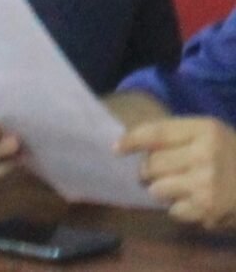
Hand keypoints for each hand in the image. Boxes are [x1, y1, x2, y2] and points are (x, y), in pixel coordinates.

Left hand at [117, 117, 235, 229]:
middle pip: (152, 164)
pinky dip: (178, 208)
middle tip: (157, 173)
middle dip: (148, 171)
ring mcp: (206, 184)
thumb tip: (133, 144)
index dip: (132, 141)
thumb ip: (176, 136)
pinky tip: (194, 202)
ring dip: (161, 190)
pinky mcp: (208, 210)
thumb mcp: (209, 134)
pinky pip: (173, 210)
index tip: (115, 149)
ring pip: (157, 189)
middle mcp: (204, 154)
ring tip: (179, 187)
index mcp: (204, 129)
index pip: (156, 133)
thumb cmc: (232, 155)